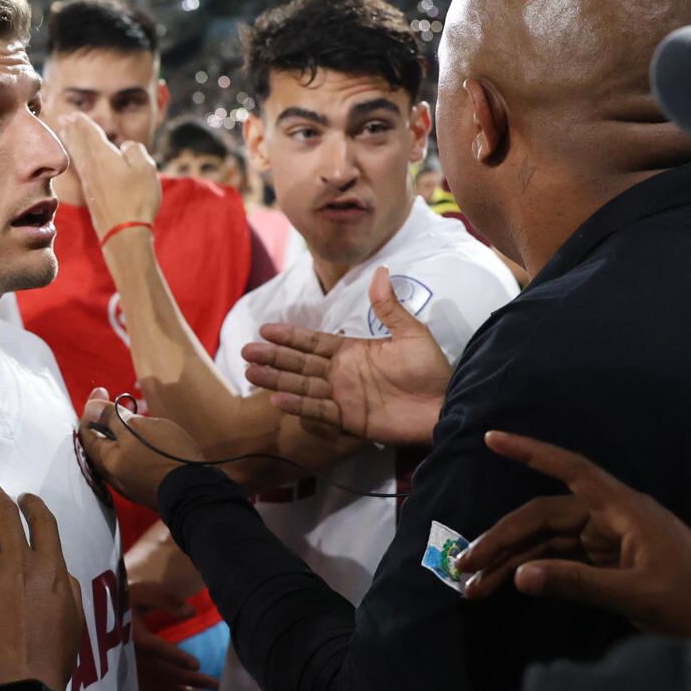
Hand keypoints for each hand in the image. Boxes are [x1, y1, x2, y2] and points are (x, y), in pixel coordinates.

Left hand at [0, 481, 84, 690]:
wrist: (19, 685)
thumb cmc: (53, 656)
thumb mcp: (74, 618)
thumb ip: (65, 586)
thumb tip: (55, 569)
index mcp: (51, 568)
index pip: (43, 522)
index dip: (33, 504)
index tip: (24, 498)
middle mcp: (19, 562)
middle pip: (5, 515)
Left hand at [57, 112, 161, 240]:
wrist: (124, 232)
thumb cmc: (137, 198)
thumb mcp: (145, 167)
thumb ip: (134, 150)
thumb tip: (125, 147)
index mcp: (103, 155)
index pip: (90, 133)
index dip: (83, 123)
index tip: (74, 115)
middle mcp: (92, 167)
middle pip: (79, 143)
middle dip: (72, 130)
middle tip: (64, 119)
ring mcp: (90, 182)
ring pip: (78, 156)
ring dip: (71, 143)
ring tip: (65, 134)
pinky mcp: (92, 196)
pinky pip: (81, 169)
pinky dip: (77, 159)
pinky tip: (79, 161)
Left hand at [77, 387, 206, 510]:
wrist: (194, 491)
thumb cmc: (163, 455)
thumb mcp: (136, 428)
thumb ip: (111, 418)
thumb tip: (90, 407)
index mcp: (106, 461)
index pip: (86, 432)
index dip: (91, 408)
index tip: (101, 389)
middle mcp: (113, 475)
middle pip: (101, 444)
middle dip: (106, 420)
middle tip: (116, 401)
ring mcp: (130, 483)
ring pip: (118, 453)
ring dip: (121, 432)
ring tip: (134, 416)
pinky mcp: (147, 486)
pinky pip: (132, 462)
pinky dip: (134, 445)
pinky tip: (147, 437)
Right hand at [126, 581, 218, 690]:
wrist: (94, 618)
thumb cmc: (120, 601)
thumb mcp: (140, 593)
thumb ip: (164, 599)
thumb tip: (191, 611)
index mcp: (134, 636)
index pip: (157, 648)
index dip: (176, 657)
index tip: (197, 664)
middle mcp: (132, 657)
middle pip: (164, 672)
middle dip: (191, 681)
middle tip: (215, 685)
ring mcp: (130, 670)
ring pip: (159, 686)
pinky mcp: (128, 677)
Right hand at [241, 265, 451, 446]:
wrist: (445, 405)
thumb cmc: (430, 369)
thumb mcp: (410, 333)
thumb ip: (388, 307)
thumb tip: (380, 271)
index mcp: (352, 351)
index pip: (313, 342)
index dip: (289, 336)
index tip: (265, 329)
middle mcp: (341, 373)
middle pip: (300, 363)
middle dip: (273, 357)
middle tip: (245, 352)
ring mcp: (343, 397)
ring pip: (302, 385)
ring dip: (277, 379)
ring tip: (251, 373)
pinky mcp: (349, 420)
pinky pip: (319, 411)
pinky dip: (298, 405)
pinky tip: (278, 398)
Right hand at [455, 431, 690, 636]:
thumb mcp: (636, 594)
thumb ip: (576, 583)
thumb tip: (519, 576)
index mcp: (624, 509)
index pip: (570, 470)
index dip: (531, 452)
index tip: (492, 437)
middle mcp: (612, 518)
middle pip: (544, 517)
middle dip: (502, 539)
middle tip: (464, 565)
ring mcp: (611, 542)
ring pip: (548, 542)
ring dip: (512, 562)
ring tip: (474, 588)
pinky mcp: (611, 565)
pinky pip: (562, 561)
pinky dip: (535, 573)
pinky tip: (507, 586)